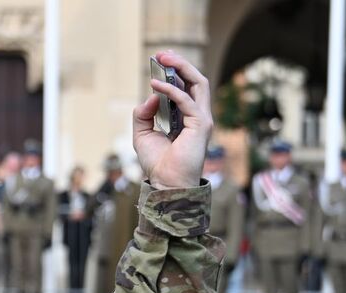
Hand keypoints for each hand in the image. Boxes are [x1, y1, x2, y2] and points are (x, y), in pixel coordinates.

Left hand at [133, 51, 212, 189]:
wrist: (166, 184)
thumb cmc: (158, 163)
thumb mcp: (142, 134)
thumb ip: (143, 114)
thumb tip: (151, 95)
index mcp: (187, 118)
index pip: (186, 88)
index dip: (175, 73)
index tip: (159, 61)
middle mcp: (198, 116)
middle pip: (196, 81)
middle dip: (180, 64)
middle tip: (163, 54)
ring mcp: (202, 119)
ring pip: (199, 84)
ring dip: (182, 69)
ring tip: (164, 60)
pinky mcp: (201, 125)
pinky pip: (187, 101)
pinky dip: (172, 91)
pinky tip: (156, 87)